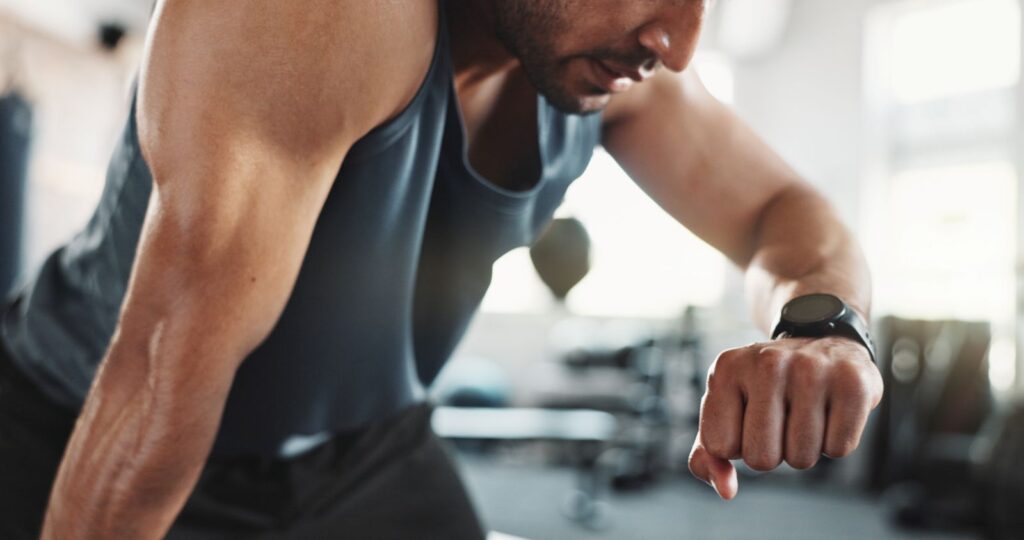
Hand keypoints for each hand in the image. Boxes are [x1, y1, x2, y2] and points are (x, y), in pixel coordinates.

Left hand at [687, 336, 882, 499]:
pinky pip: (838, 449)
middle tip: (782, 419)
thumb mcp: (726, 411)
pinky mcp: (853, 381)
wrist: (822, 343)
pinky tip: (832, 410)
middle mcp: (767, 363)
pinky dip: (835, 440)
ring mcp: (812, 369)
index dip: (738, 445)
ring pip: (801, 459)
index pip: (721, 447)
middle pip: (761, 459)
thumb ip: (708, 456)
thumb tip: (726, 491)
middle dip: (773, 452)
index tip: (749, 418)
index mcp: (726, 368)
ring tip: (807, 411)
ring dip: (804, 448)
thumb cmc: (766, 389)